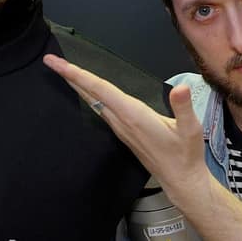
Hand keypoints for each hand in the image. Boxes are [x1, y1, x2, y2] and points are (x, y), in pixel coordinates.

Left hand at [42, 54, 207, 201]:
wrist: (180, 179)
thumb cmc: (185, 154)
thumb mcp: (190, 129)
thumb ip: (184, 107)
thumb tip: (181, 88)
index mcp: (133, 115)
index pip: (101, 90)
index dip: (80, 75)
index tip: (61, 65)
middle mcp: (122, 121)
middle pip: (90, 94)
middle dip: (69, 76)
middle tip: (51, 61)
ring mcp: (120, 127)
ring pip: (92, 101)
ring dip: (77, 85)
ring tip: (65, 71)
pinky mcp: (124, 132)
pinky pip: (100, 108)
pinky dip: (89, 95)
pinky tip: (87, 91)